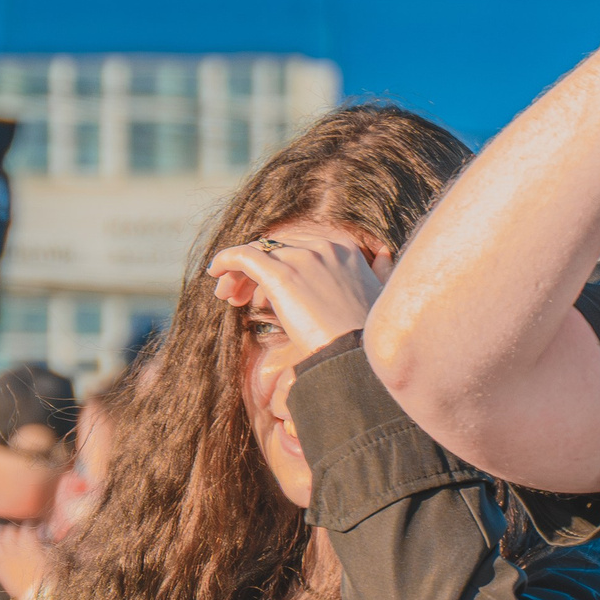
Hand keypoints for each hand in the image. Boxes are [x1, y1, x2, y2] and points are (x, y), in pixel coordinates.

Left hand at [0, 522, 48, 599]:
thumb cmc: (49, 578)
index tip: (33, 527)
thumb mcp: (52, 557)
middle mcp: (13, 550)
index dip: (30, 526)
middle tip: (18, 531)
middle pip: (8, 530)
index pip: (26, 527)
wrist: (38, 597)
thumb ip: (44, 542)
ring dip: (0, 535)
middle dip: (14, 529)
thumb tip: (41, 531)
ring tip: (4, 535)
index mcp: (29, 545)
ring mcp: (3, 559)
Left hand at [207, 236, 388, 356]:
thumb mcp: (380, 295)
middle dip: (256, 268)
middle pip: (276, 246)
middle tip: (241, 296)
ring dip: (237, 270)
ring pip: (256, 251)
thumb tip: (385, 255)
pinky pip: (242, 256)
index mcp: (346, 250)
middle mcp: (324, 247)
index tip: (269, 286)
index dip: (280, 260)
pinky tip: (214, 274)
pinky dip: (224, 260)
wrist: (358, 356)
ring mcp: (302, 258)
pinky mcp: (281, 276)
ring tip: (227, 295)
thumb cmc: (368, 337)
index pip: (300, 243)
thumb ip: (379, 270)